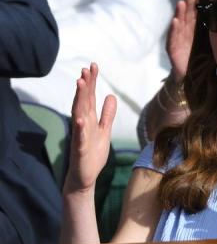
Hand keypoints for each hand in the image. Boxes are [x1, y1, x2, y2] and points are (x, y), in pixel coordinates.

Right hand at [65, 63, 116, 193]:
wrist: (84, 177)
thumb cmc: (92, 153)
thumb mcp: (104, 130)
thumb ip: (107, 114)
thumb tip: (110, 96)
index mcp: (88, 120)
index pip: (89, 97)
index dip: (91, 82)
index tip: (93, 66)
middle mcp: (82, 125)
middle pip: (83, 101)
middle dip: (85, 85)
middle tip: (86, 69)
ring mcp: (80, 136)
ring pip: (79, 114)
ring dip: (79, 99)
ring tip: (80, 84)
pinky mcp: (80, 150)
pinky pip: (80, 138)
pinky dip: (80, 128)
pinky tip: (81, 119)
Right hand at [167, 0, 196, 81]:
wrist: (193, 78)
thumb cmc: (204, 60)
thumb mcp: (216, 46)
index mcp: (196, 31)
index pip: (197, 15)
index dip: (198, 5)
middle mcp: (186, 33)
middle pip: (187, 16)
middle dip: (188, 4)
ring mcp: (178, 40)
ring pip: (179, 24)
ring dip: (179, 13)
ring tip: (181, 3)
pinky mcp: (173, 49)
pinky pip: (172, 38)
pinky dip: (174, 29)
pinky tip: (175, 21)